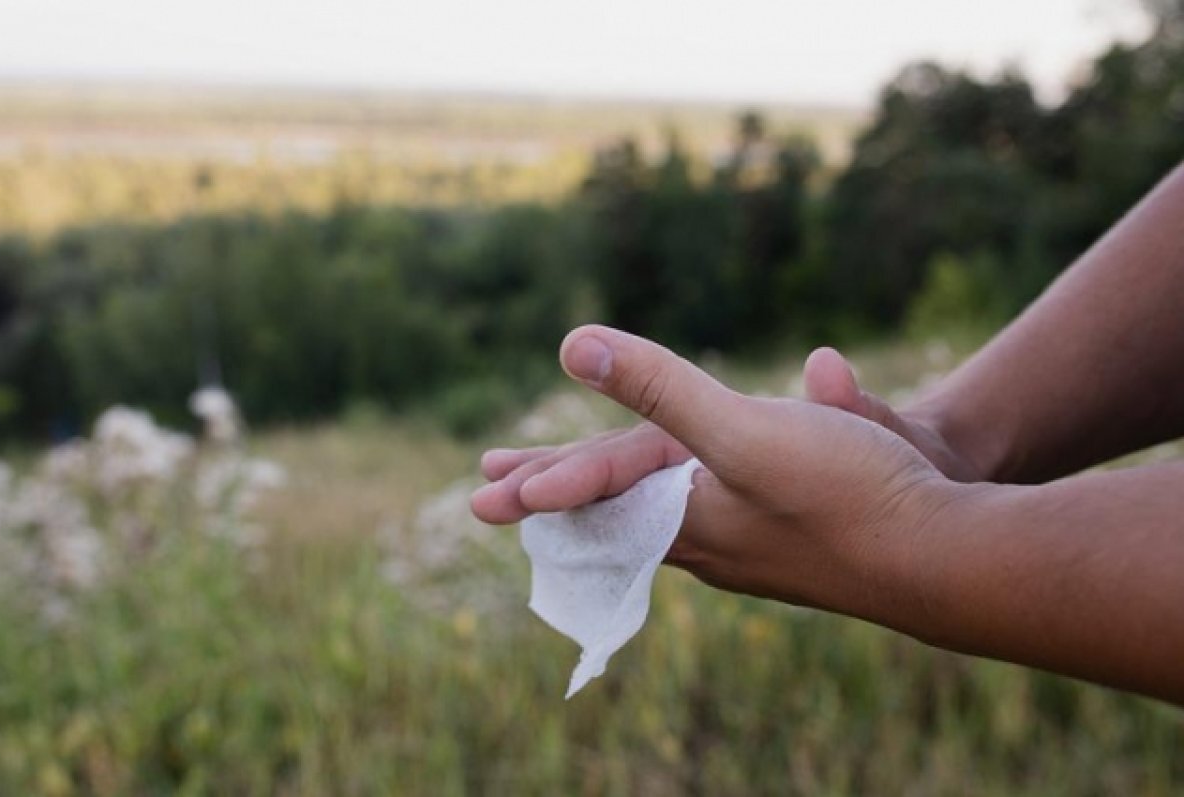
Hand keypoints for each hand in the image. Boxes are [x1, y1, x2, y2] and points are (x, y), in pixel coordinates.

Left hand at [472, 325, 956, 625]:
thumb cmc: (848, 493)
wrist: (949, 555)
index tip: (490, 489)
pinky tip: (697, 498)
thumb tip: (572, 347)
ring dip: (622, 496)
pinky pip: (715, 517)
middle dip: (569, 494)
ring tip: (600, 492)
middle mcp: (711, 543)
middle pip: (620, 514)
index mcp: (687, 519)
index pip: (597, 497)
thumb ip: (659, 389)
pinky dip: (682, 498)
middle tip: (519, 495)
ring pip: (667, 517)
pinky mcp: (797, 535)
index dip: (545, 481)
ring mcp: (754, 545)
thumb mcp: (742, 432)